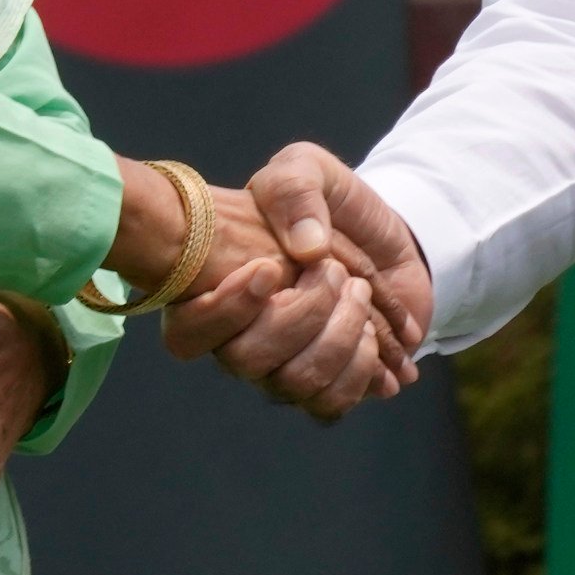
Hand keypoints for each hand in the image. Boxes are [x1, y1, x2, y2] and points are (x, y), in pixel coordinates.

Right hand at [163, 143, 431, 420]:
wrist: (385, 234)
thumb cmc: (327, 204)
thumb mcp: (306, 170)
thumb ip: (294, 188)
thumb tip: (307, 247)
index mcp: (215, 293)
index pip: (188, 333)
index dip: (226, 310)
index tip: (271, 268)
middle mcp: (239, 342)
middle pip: (246, 362)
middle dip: (304, 312)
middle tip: (337, 272)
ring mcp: (280, 370)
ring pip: (294, 385)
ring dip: (339, 336)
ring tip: (360, 294)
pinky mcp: (324, 386)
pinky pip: (330, 404)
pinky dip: (362, 369)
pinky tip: (377, 335)